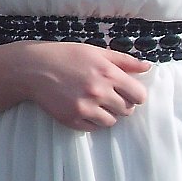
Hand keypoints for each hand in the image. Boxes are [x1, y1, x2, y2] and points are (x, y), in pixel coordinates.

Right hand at [14, 42, 150, 130]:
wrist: (33, 68)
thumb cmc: (65, 56)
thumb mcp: (96, 52)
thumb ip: (124, 60)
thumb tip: (148, 67)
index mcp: (108, 72)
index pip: (139, 95)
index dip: (135, 95)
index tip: (127, 92)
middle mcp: (98, 91)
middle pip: (127, 110)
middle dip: (120, 103)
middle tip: (106, 95)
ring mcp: (85, 107)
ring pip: (111, 121)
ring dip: (107, 114)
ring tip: (93, 102)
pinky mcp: (72, 118)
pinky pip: (94, 128)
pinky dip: (91, 120)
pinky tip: (82, 107)